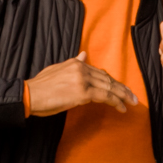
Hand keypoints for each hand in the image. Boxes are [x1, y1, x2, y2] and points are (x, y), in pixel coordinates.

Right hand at [24, 55, 139, 116]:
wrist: (29, 95)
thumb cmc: (40, 86)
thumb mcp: (57, 69)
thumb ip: (72, 63)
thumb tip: (84, 55)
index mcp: (76, 63)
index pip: (100, 72)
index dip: (112, 82)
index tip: (121, 88)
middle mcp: (81, 69)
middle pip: (107, 79)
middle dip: (122, 88)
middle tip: (133, 97)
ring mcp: (83, 80)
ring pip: (109, 87)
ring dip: (123, 96)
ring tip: (132, 102)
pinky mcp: (82, 93)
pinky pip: (105, 97)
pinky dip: (116, 102)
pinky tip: (122, 108)